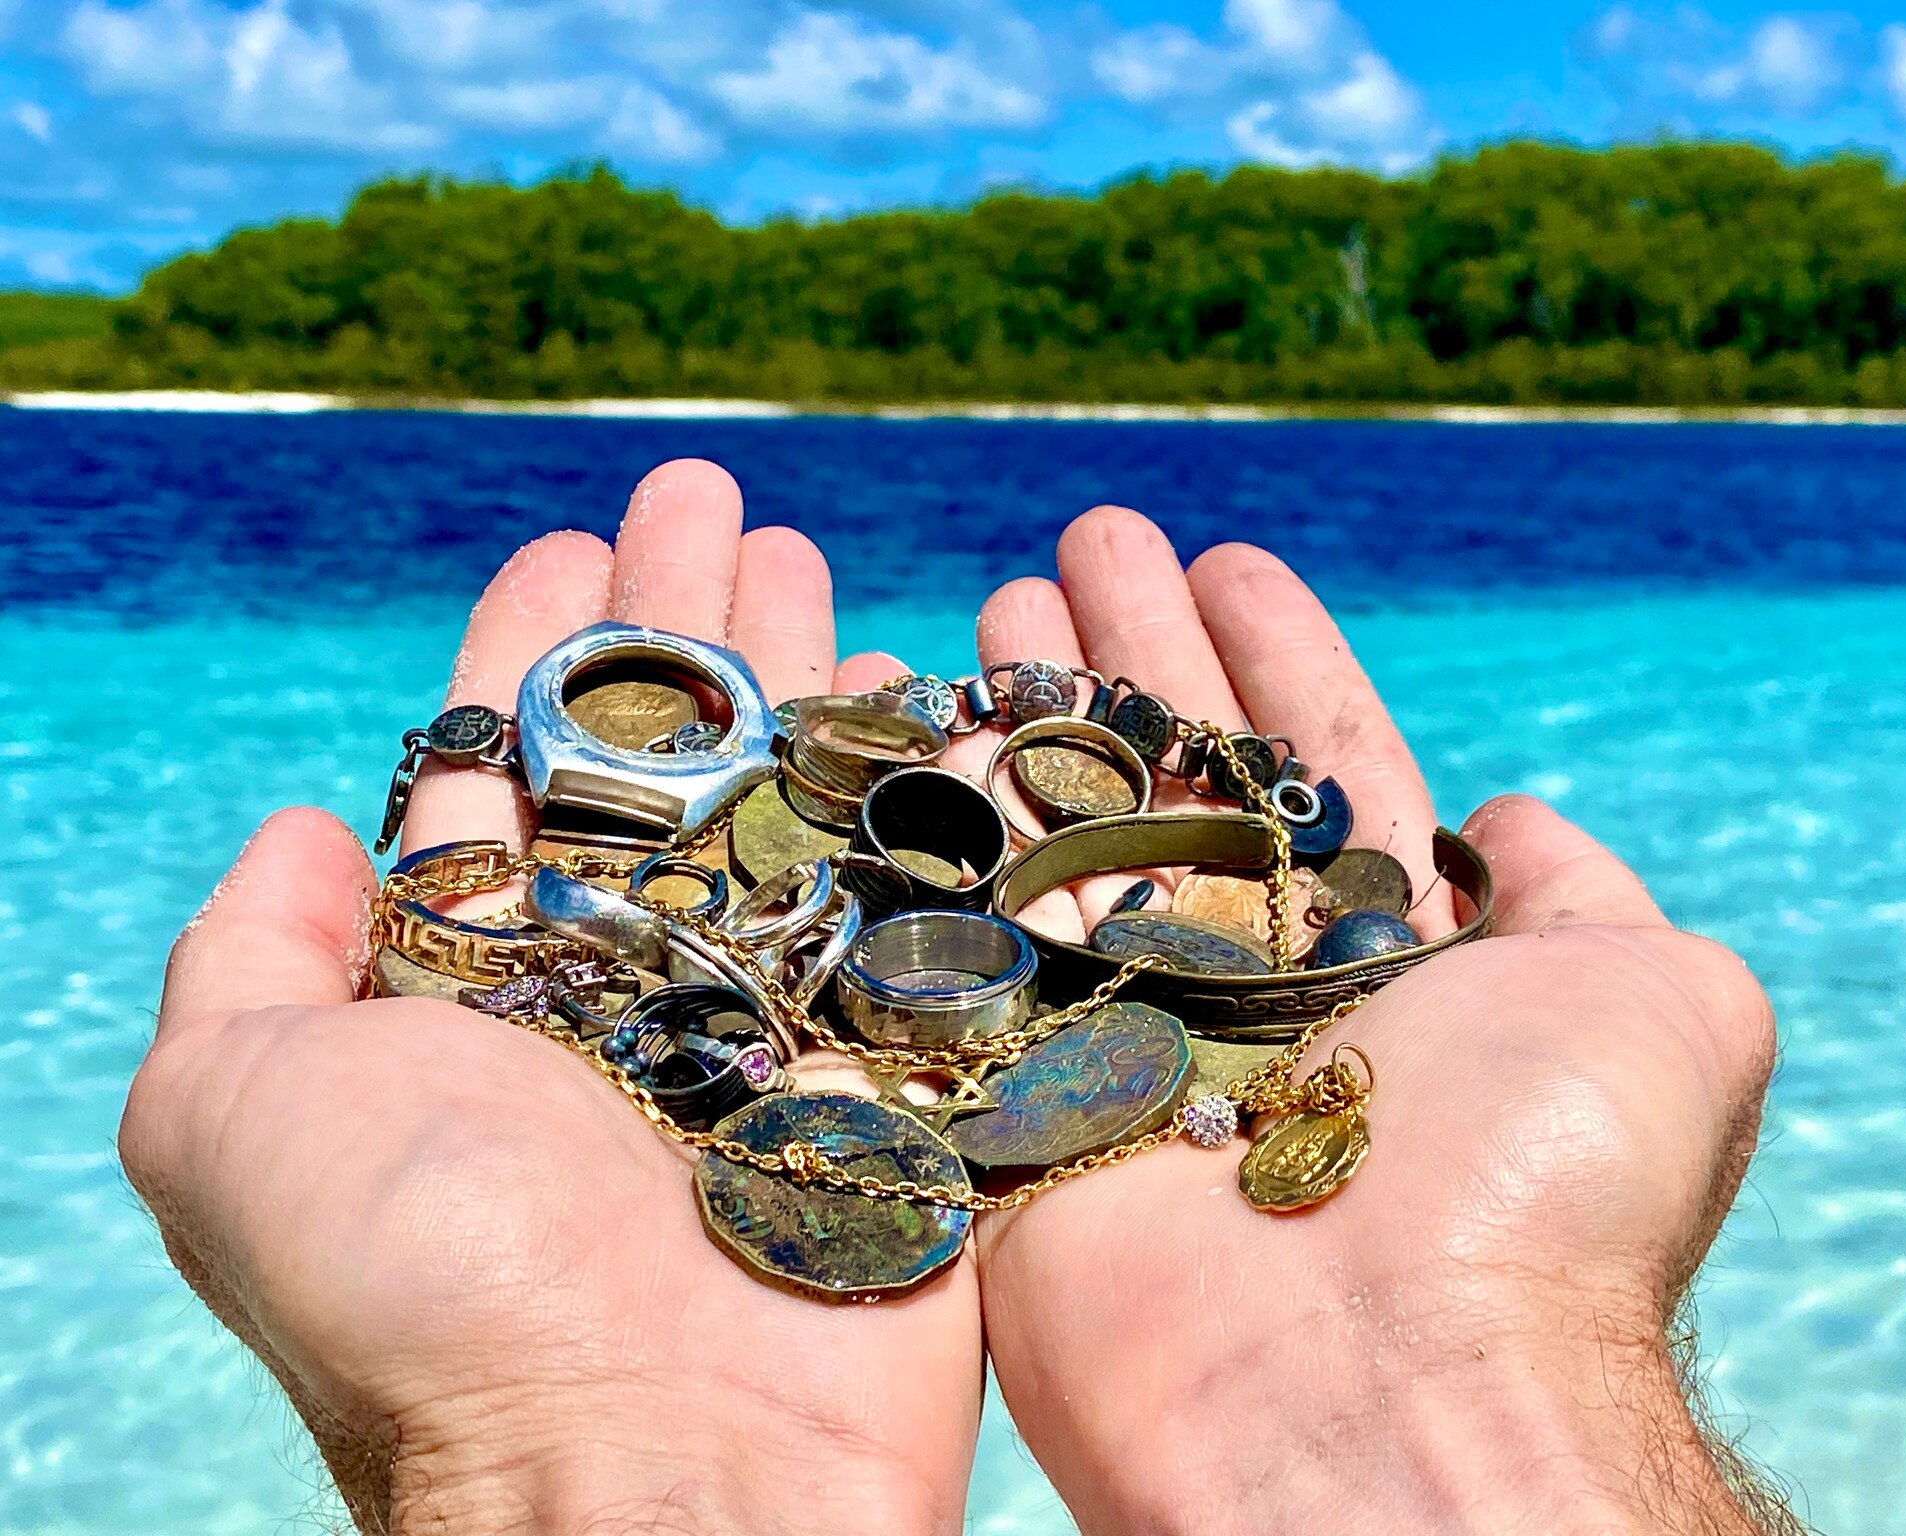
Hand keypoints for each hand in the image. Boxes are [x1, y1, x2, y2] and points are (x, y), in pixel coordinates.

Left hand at [119, 463, 983, 1535]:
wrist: (661, 1470)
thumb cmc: (431, 1302)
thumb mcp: (232, 1124)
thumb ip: (243, 963)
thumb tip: (304, 827)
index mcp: (476, 983)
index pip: (506, 767)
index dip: (535, 647)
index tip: (571, 541)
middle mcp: (624, 983)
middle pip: (658, 756)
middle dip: (679, 620)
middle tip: (709, 489)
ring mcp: (767, 1010)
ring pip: (780, 796)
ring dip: (796, 666)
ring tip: (804, 547)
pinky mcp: (889, 1051)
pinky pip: (907, 886)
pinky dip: (913, 781)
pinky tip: (922, 682)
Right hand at [963, 509, 1778, 1534]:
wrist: (1378, 1395)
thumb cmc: (1539, 1195)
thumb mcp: (1668, 1006)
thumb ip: (1596, 895)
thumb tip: (1515, 825)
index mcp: (1393, 958)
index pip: (1323, 764)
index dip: (1275, 656)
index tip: (1225, 557)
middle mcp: (1253, 988)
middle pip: (1180, 782)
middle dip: (1135, 651)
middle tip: (1085, 538)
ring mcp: (1127, 1034)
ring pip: (1071, 835)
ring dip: (1036, 707)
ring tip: (998, 595)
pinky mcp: (1015, 1091)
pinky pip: (969, 929)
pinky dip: (947, 820)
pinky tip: (918, 712)